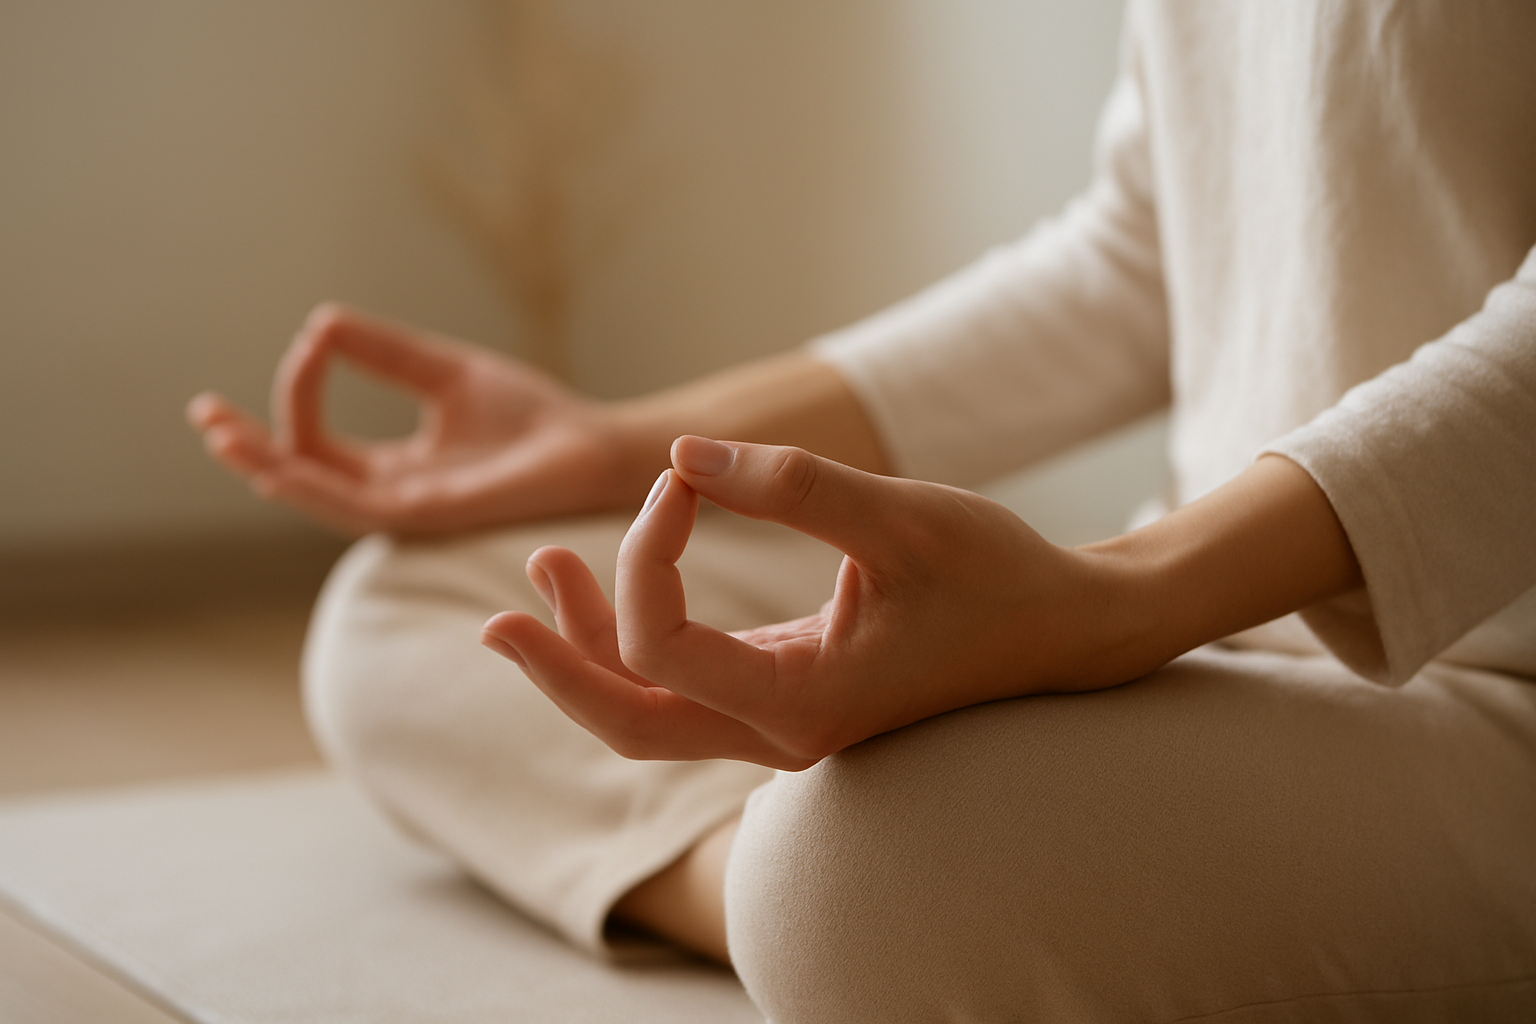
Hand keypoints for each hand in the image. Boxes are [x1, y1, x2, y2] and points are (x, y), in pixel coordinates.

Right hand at [188, 304, 650, 534]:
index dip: (301, 393)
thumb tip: (318, 323)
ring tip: (223, 436)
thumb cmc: (532, 417)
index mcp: (396, 469)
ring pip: (318, 498)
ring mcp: (410, 511)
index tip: (312, 341)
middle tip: (204, 415)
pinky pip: (358, 507)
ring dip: (267, 467)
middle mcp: (394, 495)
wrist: (592, 446)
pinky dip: (315, 485)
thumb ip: (385, 354)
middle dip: (249, 449)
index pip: (319, 442)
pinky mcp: (432, 515)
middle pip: (302, 478)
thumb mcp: (443, 373)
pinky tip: (280, 461)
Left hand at [481, 436, 1136, 769]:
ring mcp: (783, 724)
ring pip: (650, 709)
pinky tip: (615, 581)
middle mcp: (782, 733)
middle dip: (556, 666)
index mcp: (805, 701)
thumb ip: (793, 488)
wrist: (1065, 633)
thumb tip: (680, 458)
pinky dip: (641, 641)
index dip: (647, 550)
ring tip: (539, 569)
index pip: (664, 643)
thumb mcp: (903, 517)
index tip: (684, 480)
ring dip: (589, 647)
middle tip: (494, 620)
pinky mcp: (789, 697)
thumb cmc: (999, 577)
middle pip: (627, 723)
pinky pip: (687, 686)